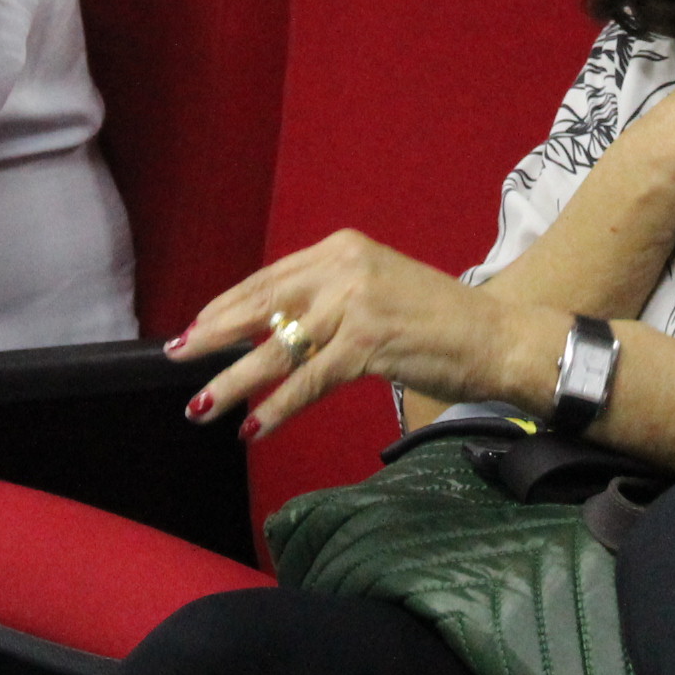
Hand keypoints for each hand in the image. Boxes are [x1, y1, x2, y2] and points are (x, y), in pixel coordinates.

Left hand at [168, 230, 566, 441]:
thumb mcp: (375, 292)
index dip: (226, 305)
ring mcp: (356, 303)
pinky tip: (255, 426)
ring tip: (201, 405)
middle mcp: (345, 266)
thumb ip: (327, 300)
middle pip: (262, 306)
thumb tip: (272, 331)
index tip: (195, 328)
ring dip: (235, 382)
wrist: (498, 335)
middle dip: (213, 336)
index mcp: (342, 248)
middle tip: (176, 357)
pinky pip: (310, 380)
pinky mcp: (368, 342)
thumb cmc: (438, 322)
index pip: (268, 277)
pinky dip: (279, 406)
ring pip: (278, 349)